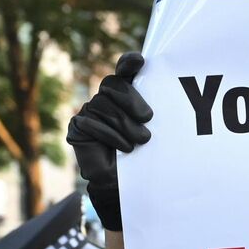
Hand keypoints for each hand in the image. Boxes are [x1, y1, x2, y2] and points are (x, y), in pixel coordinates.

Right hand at [67, 51, 153, 231]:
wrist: (128, 186)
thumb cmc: (146, 157)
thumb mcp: (156, 131)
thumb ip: (154, 111)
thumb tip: (171, 89)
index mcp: (126, 95)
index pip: (124, 70)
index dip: (128, 63)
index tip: (140, 62)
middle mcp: (106, 99)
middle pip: (113, 84)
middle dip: (131, 99)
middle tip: (148, 118)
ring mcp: (90, 111)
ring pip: (103, 104)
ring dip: (124, 125)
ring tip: (139, 142)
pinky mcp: (78, 127)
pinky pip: (91, 122)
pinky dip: (110, 136)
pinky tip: (124, 148)